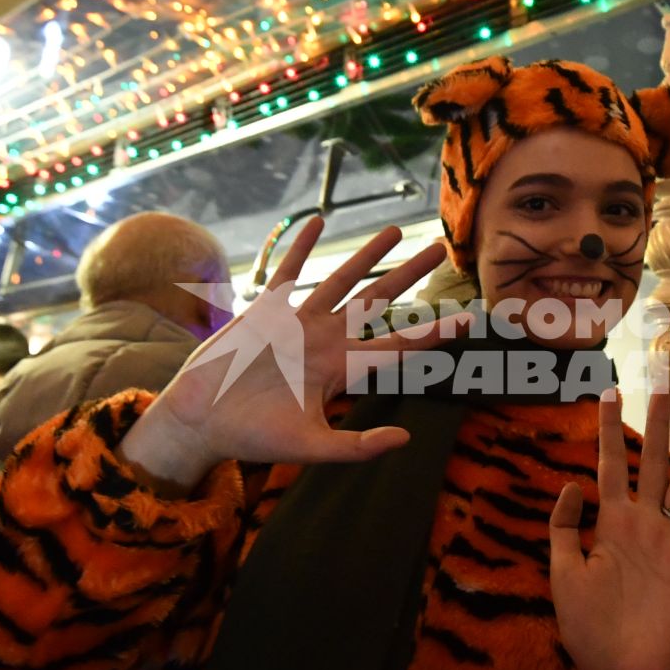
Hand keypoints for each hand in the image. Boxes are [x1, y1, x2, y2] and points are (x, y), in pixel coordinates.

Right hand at [122, 220, 466, 491]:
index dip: (432, 334)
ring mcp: (298, 323)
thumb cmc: (255, 438)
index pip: (397, 347)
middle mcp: (327, 341)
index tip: (466, 319)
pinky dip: (302, 247)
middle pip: (379, 301)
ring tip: (395, 229)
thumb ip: (358, 446)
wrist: (204, 422)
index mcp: (341, 370)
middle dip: (409, 274)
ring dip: (367, 254)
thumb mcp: (312, 448)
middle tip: (439, 248)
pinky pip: (289, 272)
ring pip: (342, 280)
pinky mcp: (266, 311)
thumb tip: (406, 439)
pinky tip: (318, 221)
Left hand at [549, 388, 669, 669]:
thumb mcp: (562, 574)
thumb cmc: (588, 631)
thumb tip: (573, 483)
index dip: (607, 433)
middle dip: (655, 426)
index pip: (609, 468)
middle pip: (652, 466)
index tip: (606, 395)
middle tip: (662, 385)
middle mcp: (643, 528)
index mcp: (610, 527)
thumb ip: (564, 529)